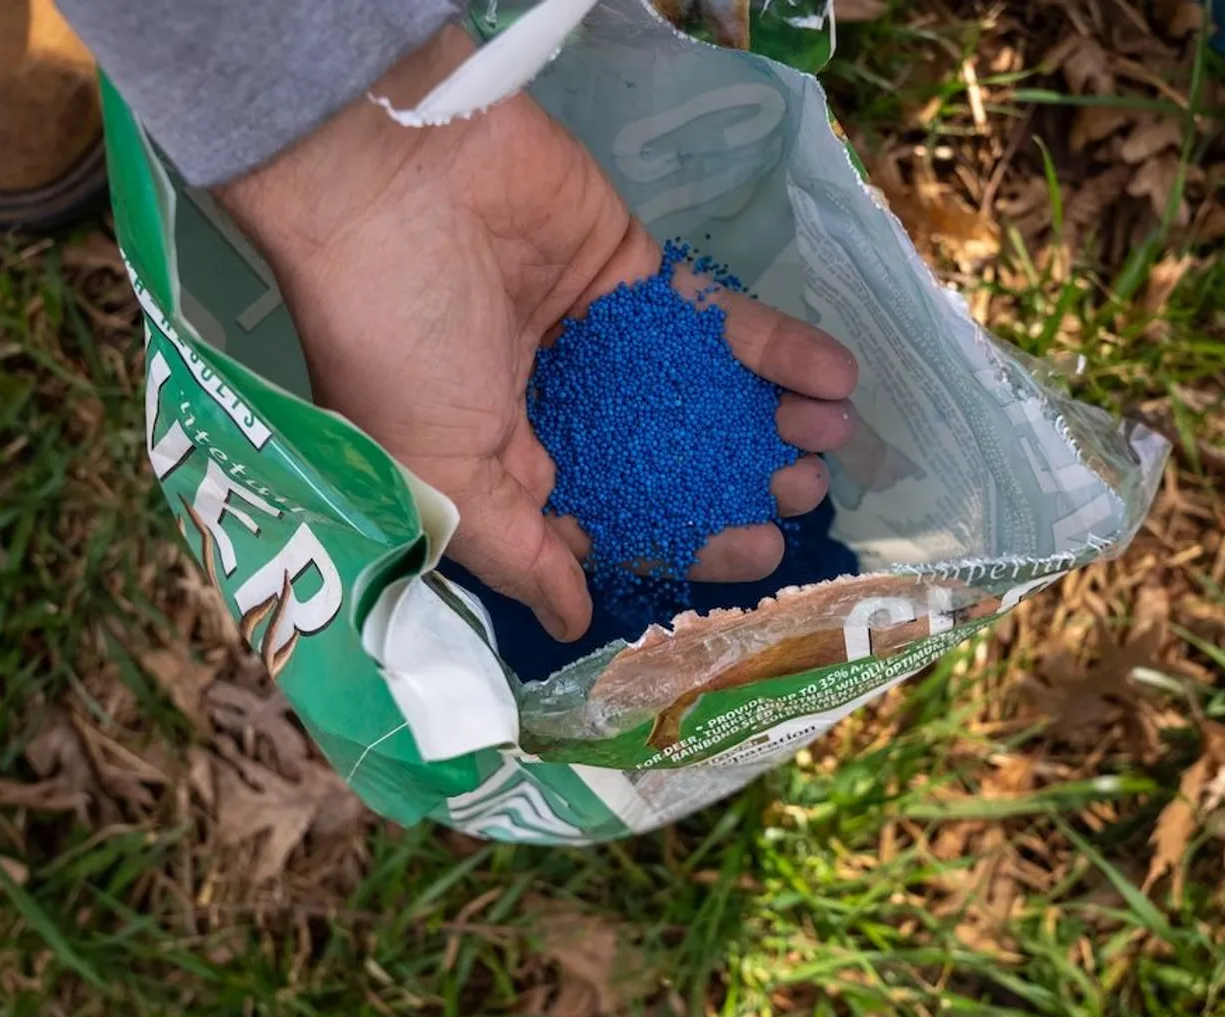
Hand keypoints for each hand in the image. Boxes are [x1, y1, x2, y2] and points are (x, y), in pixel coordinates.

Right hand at [219, 26, 856, 641]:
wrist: (391, 184)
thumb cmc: (400, 345)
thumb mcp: (443, 473)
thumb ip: (518, 551)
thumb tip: (570, 623)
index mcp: (506, 464)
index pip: (613, 519)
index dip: (685, 538)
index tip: (755, 548)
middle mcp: (561, 407)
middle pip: (672, 459)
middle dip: (743, 480)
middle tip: (801, 491)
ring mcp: (604, 337)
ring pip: (703, 391)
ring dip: (772, 416)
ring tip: (829, 436)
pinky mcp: (639, 271)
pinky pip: (717, 318)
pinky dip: (777, 346)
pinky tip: (834, 376)